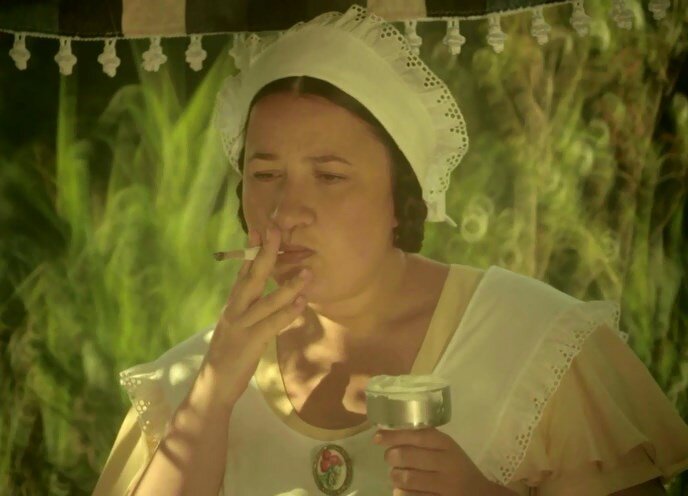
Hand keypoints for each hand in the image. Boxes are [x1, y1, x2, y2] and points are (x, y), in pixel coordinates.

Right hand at [204, 226, 310, 407]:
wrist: (213, 387)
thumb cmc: (229, 356)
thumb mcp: (236, 326)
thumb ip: (249, 309)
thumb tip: (264, 293)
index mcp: (232, 305)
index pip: (242, 272)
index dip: (252, 251)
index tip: (261, 230)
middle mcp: (234, 310)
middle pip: (251, 277)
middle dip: (266, 254)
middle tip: (278, 233)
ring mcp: (240, 326)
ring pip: (266, 301)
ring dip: (288, 285)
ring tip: (308, 272)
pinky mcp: (249, 343)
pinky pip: (271, 324)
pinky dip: (287, 313)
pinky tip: (301, 303)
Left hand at [374, 427, 496, 495]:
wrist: (479, 494)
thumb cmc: (457, 467)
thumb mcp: (446, 448)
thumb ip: (424, 438)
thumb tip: (389, 431)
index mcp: (447, 445)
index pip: (417, 435)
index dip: (394, 435)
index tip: (378, 437)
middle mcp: (447, 463)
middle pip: (407, 456)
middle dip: (392, 456)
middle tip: (390, 458)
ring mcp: (445, 486)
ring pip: (406, 478)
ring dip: (395, 476)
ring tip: (397, 475)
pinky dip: (401, 493)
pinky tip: (403, 490)